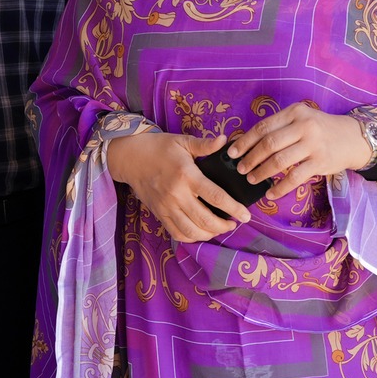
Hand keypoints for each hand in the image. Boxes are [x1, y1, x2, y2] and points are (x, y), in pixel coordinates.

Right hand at [104, 131, 248, 241]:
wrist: (131, 157)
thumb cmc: (159, 147)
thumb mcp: (183, 141)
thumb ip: (205, 145)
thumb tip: (225, 140)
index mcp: (186, 175)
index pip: (215, 196)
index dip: (233, 208)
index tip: (246, 215)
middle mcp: (176, 194)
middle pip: (205, 219)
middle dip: (224, 226)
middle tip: (235, 223)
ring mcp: (166, 207)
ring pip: (191, 230)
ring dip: (209, 234)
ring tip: (220, 228)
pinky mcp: (159, 214)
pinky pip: (176, 233)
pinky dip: (191, 237)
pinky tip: (201, 232)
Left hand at [228, 101, 375, 199]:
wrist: (353, 138)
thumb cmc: (321, 129)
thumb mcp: (302, 119)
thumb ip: (280, 127)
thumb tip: (248, 143)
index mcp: (295, 112)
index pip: (264, 126)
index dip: (245, 140)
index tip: (231, 152)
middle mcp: (304, 126)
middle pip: (269, 143)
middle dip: (250, 158)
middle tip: (240, 169)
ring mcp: (313, 144)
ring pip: (279, 161)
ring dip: (261, 172)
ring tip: (252, 179)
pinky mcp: (320, 162)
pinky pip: (295, 177)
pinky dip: (280, 187)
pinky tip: (271, 193)